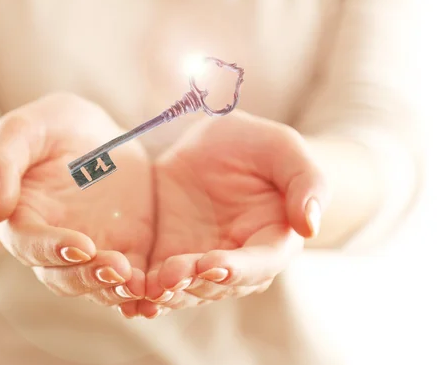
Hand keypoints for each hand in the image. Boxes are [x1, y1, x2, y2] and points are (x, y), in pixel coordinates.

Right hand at [0, 93, 153, 314]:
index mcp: (22, 219)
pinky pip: (133, 277)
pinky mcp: (126, 249)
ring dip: (116, 289)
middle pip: (64, 275)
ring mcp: (92, 250)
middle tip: (116, 267)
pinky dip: (143, 289)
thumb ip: (1, 161)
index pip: (30, 243)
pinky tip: (159, 290)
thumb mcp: (23, 129)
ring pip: (98, 284)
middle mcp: (54, 245)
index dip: (51, 248)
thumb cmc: (50, 128)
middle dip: (89, 276)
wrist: (92, 134)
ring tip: (139, 283)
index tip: (79, 244)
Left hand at [138, 111, 328, 317]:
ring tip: (147, 288)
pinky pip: (157, 279)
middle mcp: (238, 260)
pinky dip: (143, 290)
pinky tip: (128, 294)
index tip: (214, 264)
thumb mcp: (283, 150)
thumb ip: (305, 182)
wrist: (217, 146)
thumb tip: (311, 225)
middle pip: (218, 285)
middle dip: (193, 283)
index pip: (260, 263)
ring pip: (186, 288)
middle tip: (170, 277)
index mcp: (272, 239)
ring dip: (167, 292)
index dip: (238, 268)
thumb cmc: (258, 147)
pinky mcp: (170, 255)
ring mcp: (201, 260)